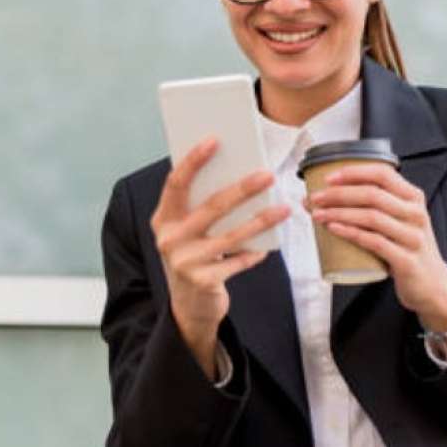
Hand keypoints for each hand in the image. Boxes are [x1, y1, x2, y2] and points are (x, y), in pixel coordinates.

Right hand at [150, 138, 290, 378]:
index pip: (176, 183)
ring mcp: (185, 262)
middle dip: (242, 189)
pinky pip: (238, 261)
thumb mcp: (186, 232)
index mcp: (162, 220)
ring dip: (261, 220)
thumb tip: (235, 173)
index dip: (193, 160)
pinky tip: (267, 248)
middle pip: (210, 207)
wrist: (188, 307)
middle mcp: (169, 239)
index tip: (214, 140)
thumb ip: (199, 208)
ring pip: (231, 235)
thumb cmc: (192, 257)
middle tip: (268, 174)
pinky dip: (255, 253)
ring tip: (283, 209)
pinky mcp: (203, 281)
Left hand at [305, 164, 446, 348]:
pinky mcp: (407, 260)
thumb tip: (325, 195)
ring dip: (339, 213)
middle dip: (338, 194)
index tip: (328, 178)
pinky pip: (375, 242)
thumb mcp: (396, 220)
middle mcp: (416, 214)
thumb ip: (372, 206)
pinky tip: (334, 228)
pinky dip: (351, 233)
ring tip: (317, 214)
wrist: (431, 284)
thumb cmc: (405, 247)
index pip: (383, 174)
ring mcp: (413, 237)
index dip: (354, 172)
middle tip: (314, 198)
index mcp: (412, 198)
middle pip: (372, 195)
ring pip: (371, 217)